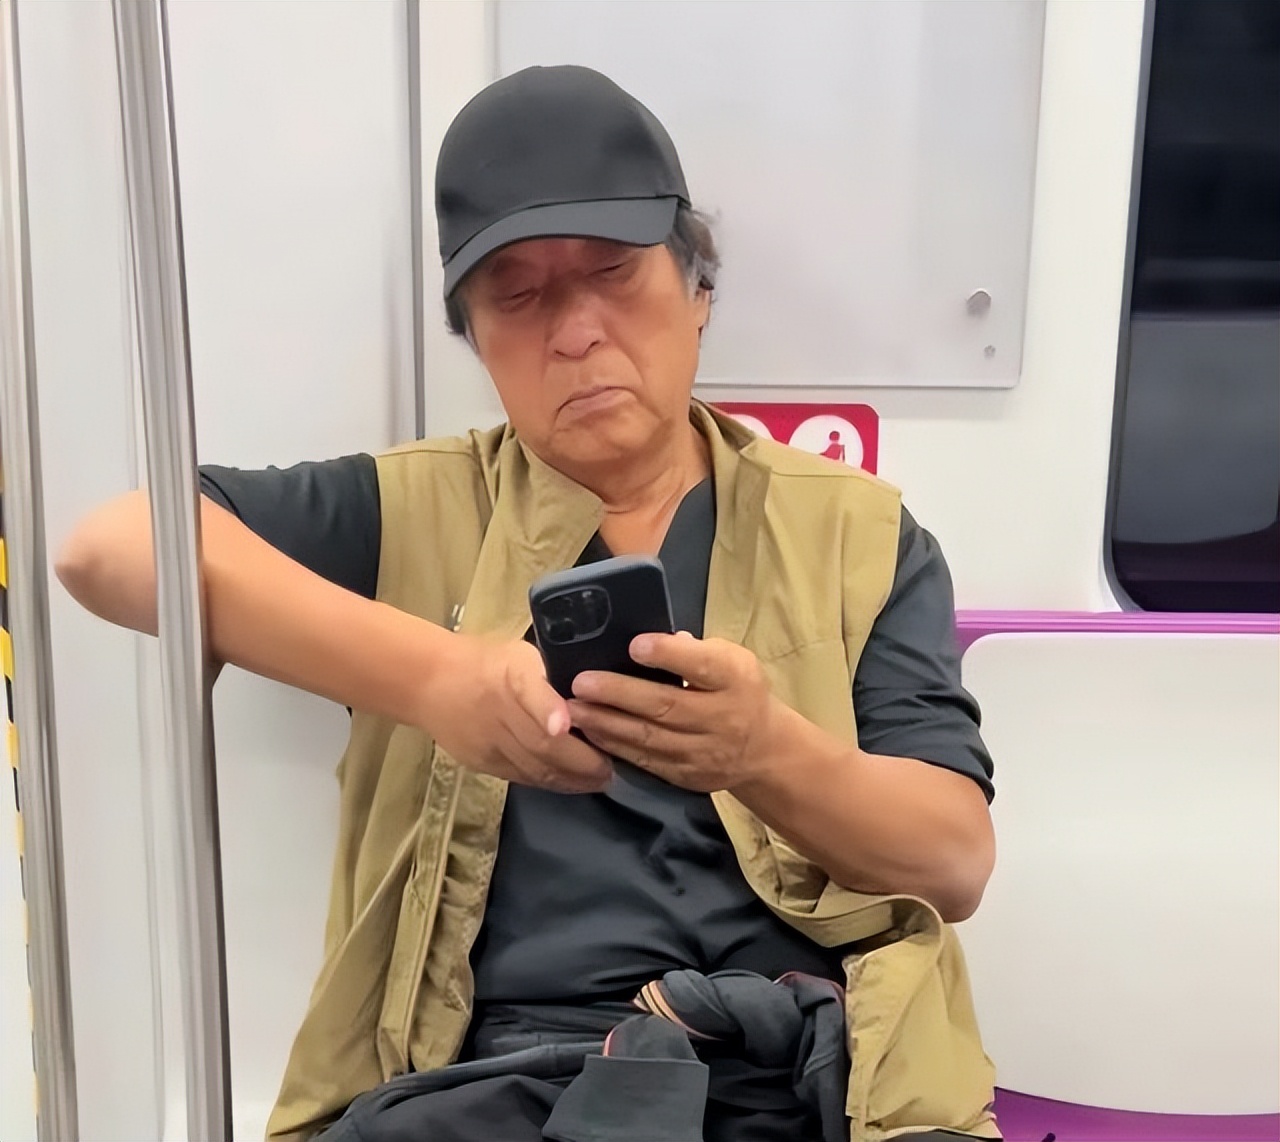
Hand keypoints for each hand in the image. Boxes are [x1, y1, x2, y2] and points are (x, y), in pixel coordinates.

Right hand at [420, 634, 611, 792]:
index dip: (550, 711)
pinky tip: (570, 783)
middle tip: (613, 769)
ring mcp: (488, 743)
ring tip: (599, 781)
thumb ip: (549, 677)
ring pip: (535, 769)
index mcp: (509, 675)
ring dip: (571, 779)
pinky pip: (521, 777)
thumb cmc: (487, 661)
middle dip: (583, 762)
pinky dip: (549, 782)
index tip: (569, 727)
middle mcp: (498, 712)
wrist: (430, 682)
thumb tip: (586, 699)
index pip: (530, 693)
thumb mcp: (520, 654)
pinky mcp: (481, 763)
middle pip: (542, 745)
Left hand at [567, 632, 782, 792]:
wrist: (763, 750)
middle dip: (619, 694)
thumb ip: (696, 651)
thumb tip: (652, 641)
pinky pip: (645, 760)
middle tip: (581, 682)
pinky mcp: (686, 775)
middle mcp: (722, 718)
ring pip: (649, 737)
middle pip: (667, 705)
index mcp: (735, 679)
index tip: (635, 645)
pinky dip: (614, 746)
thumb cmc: (738, 690)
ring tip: (573, 708)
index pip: (702, 666)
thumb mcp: (732, 660)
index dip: (668, 655)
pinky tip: (590, 732)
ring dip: (606, 723)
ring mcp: (703, 752)